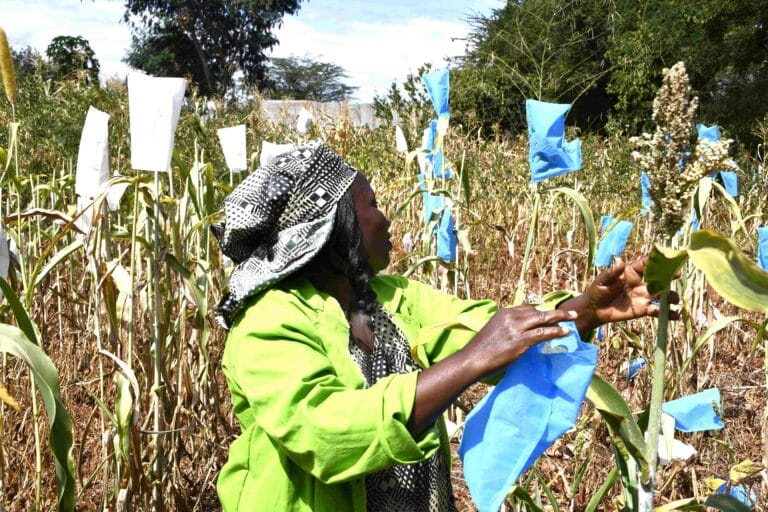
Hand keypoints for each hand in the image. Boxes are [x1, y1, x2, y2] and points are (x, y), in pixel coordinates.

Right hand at [463, 306, 576, 379]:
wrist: (472, 359)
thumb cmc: (480, 350)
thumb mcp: (493, 331)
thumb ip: (507, 328)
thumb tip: (520, 333)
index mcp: (504, 313)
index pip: (528, 309)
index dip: (542, 312)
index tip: (552, 316)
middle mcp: (511, 317)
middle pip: (538, 312)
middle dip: (556, 312)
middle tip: (570, 313)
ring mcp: (516, 328)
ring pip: (543, 320)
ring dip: (560, 318)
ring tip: (573, 319)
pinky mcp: (520, 341)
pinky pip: (543, 334)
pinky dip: (556, 332)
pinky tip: (565, 332)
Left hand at [561, 257, 679, 334]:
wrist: (595, 310)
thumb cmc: (598, 291)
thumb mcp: (602, 281)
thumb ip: (611, 273)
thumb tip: (620, 262)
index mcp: (632, 272)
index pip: (646, 264)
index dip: (657, 260)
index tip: (667, 258)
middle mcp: (641, 283)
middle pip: (659, 278)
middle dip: (669, 276)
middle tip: (677, 275)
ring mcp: (644, 296)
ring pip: (662, 294)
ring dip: (670, 296)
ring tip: (674, 299)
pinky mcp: (644, 309)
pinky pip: (658, 311)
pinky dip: (668, 313)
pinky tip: (675, 316)